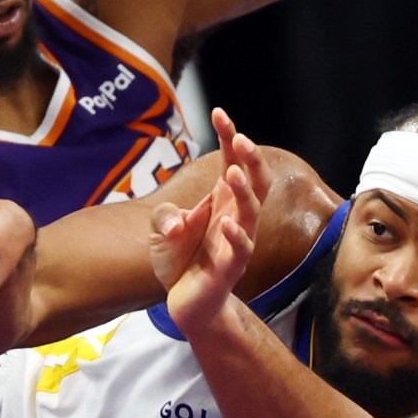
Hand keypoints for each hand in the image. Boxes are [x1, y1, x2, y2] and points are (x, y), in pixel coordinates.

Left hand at [150, 108, 262, 333]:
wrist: (189, 304)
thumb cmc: (182, 261)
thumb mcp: (162, 230)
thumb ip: (164, 215)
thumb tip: (175, 221)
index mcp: (223, 201)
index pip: (233, 161)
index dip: (229, 137)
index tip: (219, 113)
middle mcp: (236, 217)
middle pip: (255, 180)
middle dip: (251, 158)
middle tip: (240, 139)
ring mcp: (237, 241)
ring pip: (251, 211)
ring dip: (244, 191)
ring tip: (233, 172)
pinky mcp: (230, 268)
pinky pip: (240, 249)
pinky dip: (235, 236)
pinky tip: (226, 223)